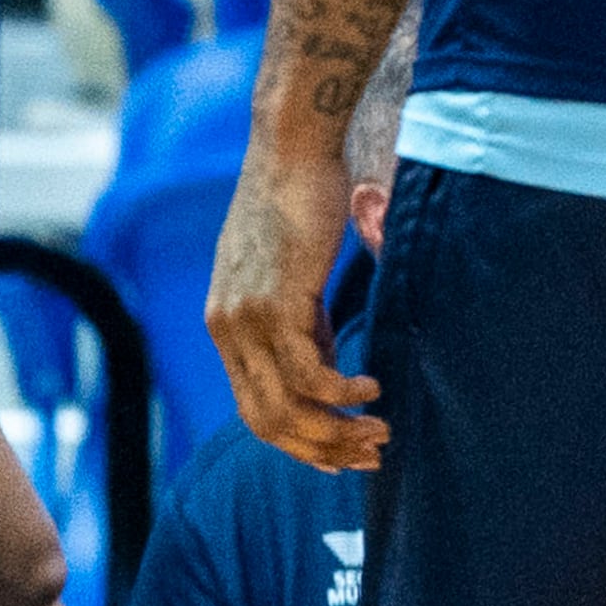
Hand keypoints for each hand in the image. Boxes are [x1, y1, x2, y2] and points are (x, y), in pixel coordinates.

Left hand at [207, 137, 385, 470]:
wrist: (292, 148)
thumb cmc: (300, 199)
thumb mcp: (291, 274)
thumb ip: (301, 322)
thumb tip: (326, 367)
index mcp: (225, 325)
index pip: (253, 409)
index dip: (299, 442)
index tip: (340, 456)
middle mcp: (226, 328)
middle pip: (268, 420)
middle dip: (322, 448)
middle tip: (371, 454)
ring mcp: (246, 319)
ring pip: (288, 405)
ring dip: (338, 428)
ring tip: (380, 429)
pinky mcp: (275, 303)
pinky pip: (309, 373)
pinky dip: (343, 391)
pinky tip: (372, 387)